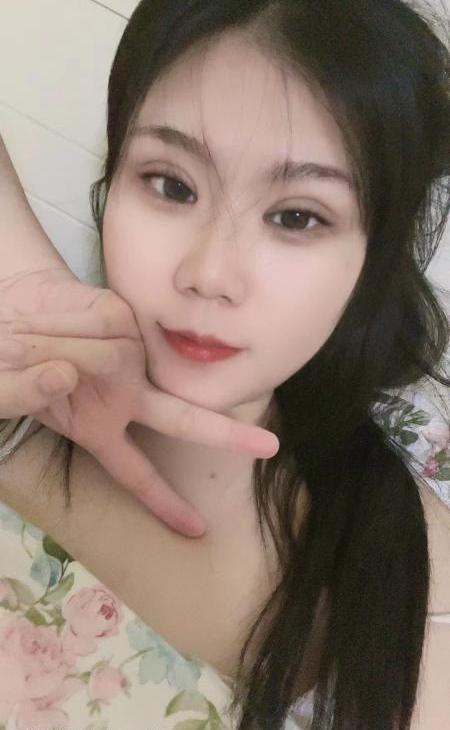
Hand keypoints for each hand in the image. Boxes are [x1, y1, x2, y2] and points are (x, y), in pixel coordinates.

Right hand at [0, 269, 279, 537]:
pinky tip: (61, 318)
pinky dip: (72, 322)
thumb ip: (30, 390)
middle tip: (271, 448)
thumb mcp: (9, 390)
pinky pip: (103, 325)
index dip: (164, 502)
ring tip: (39, 338)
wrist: (13, 308)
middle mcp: (126, 395)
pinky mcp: (124, 318)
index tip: (197, 530)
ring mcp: (128, 356)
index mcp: (101, 427)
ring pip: (108, 357)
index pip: (138, 472)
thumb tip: (65, 373)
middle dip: (224, 434)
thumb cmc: (10, 361)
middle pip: (180, 419)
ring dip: (63, 347)